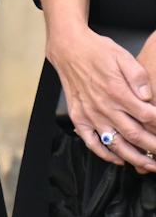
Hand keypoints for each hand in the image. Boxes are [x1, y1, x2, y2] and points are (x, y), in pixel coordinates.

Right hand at [48, 23, 155, 171]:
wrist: (69, 50)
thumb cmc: (97, 52)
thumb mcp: (123, 56)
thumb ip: (138, 77)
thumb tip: (149, 96)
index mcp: (118, 92)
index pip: (147, 116)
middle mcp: (104, 107)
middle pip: (135, 135)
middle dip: (154, 148)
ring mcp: (90, 116)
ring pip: (116, 144)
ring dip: (134, 158)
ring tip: (148, 166)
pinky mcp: (79, 119)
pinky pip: (92, 143)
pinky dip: (106, 154)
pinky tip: (119, 159)